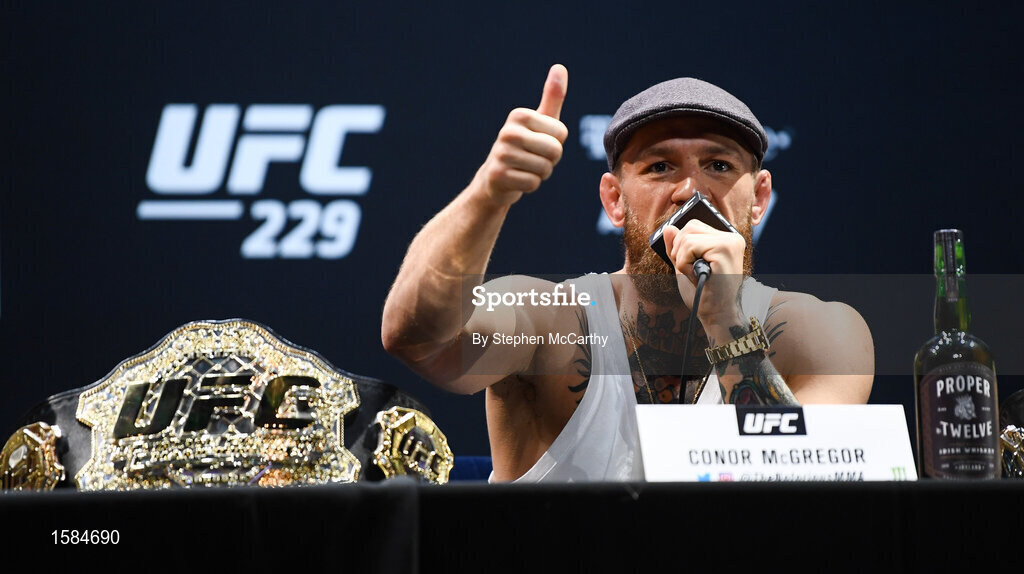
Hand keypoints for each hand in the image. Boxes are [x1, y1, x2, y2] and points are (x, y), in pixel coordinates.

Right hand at [475, 64, 568, 205]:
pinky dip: (530, 185)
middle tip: (534, 159)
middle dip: (550, 160)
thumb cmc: (525, 146)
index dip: (556, 143)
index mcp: (520, 115)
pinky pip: (533, 183)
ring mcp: (501, 154)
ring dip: (541, 174)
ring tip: (526, 168)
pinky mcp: (498, 175)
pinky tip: (518, 179)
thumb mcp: (540, 121)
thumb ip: (552, 96)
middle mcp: (508, 131)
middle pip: (555, 151)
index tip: (540, 144)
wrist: (495, 178)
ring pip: (544, 169)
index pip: (561, 133)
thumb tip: (560, 67)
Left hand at [661, 220, 746, 325]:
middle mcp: (732, 238)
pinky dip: (684, 264)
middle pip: (689, 227)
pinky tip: (696, 276)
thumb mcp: (685, 266)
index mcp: (726, 240)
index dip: (682, 245)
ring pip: (687, 236)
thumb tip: (668, 227)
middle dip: (680, 250)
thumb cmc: (703, 294)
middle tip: (691, 271)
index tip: (690, 265)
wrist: (717, 315)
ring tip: (695, 274)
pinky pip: (689, 246)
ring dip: (682, 259)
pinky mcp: (725, 249)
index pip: (693, 226)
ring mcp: (730, 242)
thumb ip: (677, 247)